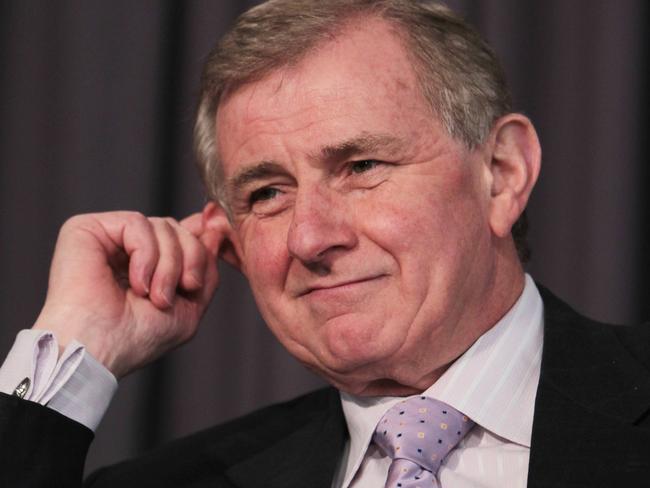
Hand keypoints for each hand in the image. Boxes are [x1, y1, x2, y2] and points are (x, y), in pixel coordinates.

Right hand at [32, 210, 228, 377]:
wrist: (97, 350)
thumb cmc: (138, 338)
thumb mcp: (190, 307)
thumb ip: (205, 268)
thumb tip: (216, 228)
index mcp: (147, 263)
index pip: (184, 234)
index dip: (203, 241)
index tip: (215, 245)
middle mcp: (126, 247)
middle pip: (178, 228)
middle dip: (192, 259)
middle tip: (185, 290)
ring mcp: (107, 236)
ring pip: (163, 225)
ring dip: (170, 265)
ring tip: (156, 297)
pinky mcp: (87, 228)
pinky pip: (138, 223)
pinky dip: (146, 255)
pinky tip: (137, 284)